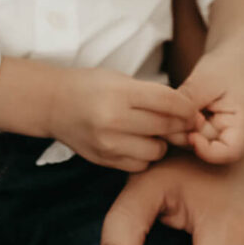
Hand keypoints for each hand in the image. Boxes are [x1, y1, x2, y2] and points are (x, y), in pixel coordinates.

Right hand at [46, 66, 201, 171]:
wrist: (52, 104)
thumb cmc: (89, 87)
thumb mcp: (120, 80)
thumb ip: (153, 95)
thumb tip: (190, 115)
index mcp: (119, 93)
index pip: (169, 102)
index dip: (187, 107)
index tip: (192, 110)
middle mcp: (113, 119)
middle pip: (167, 127)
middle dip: (179, 125)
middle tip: (178, 122)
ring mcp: (107, 143)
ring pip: (157, 151)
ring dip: (160, 142)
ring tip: (148, 131)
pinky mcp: (104, 160)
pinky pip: (140, 164)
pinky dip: (143, 155)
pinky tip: (134, 142)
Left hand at [177, 47, 243, 163]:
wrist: (236, 55)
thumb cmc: (226, 65)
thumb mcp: (205, 80)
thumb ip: (188, 101)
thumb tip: (166, 120)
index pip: (229, 153)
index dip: (206, 151)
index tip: (190, 134)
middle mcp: (235, 133)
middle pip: (208, 150)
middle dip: (185, 136)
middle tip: (167, 116)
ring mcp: (222, 131)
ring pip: (195, 141)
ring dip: (179, 129)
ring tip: (168, 109)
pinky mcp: (209, 127)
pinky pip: (191, 132)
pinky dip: (180, 123)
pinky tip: (172, 109)